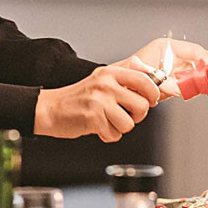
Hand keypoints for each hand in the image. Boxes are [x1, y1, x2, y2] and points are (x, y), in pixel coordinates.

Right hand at [34, 65, 160, 142]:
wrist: (50, 109)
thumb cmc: (80, 98)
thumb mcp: (102, 81)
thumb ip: (126, 81)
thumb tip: (157, 85)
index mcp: (111, 73)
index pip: (145, 80)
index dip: (153, 93)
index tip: (151, 100)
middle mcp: (106, 84)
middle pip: (142, 105)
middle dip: (137, 116)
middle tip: (126, 114)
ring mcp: (99, 101)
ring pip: (130, 123)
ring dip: (121, 128)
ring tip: (108, 121)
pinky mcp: (93, 119)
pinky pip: (114, 135)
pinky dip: (108, 135)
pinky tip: (98, 127)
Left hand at [113, 37, 207, 99]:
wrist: (117, 87)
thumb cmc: (128, 77)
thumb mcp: (151, 80)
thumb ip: (170, 84)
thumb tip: (187, 89)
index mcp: (166, 47)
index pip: (194, 50)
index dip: (207, 61)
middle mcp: (172, 55)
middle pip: (198, 60)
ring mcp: (173, 66)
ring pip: (196, 71)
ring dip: (205, 81)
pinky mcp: (173, 78)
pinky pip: (190, 80)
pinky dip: (199, 86)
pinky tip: (207, 92)